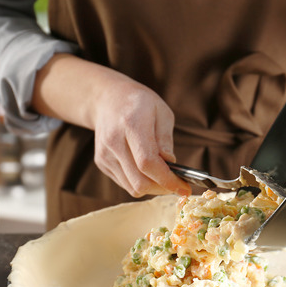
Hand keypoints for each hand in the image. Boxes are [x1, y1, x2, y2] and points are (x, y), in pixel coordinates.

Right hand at [90, 73, 191, 196]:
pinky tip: (147, 169)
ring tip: (163, 175)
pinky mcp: (102, 163)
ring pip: (132, 187)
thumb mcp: (162, 112)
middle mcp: (114, 142)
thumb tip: (171, 164)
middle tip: (177, 183)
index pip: (147, 162)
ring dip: (152, 187)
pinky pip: (125, 183)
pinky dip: (140, 182)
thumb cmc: (140, 104)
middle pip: (140, 181)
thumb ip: (166, 139)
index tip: (184, 187)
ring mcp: (105, 154)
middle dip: (162, 188)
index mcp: (131, 124)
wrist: (107, 99)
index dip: (167, 179)